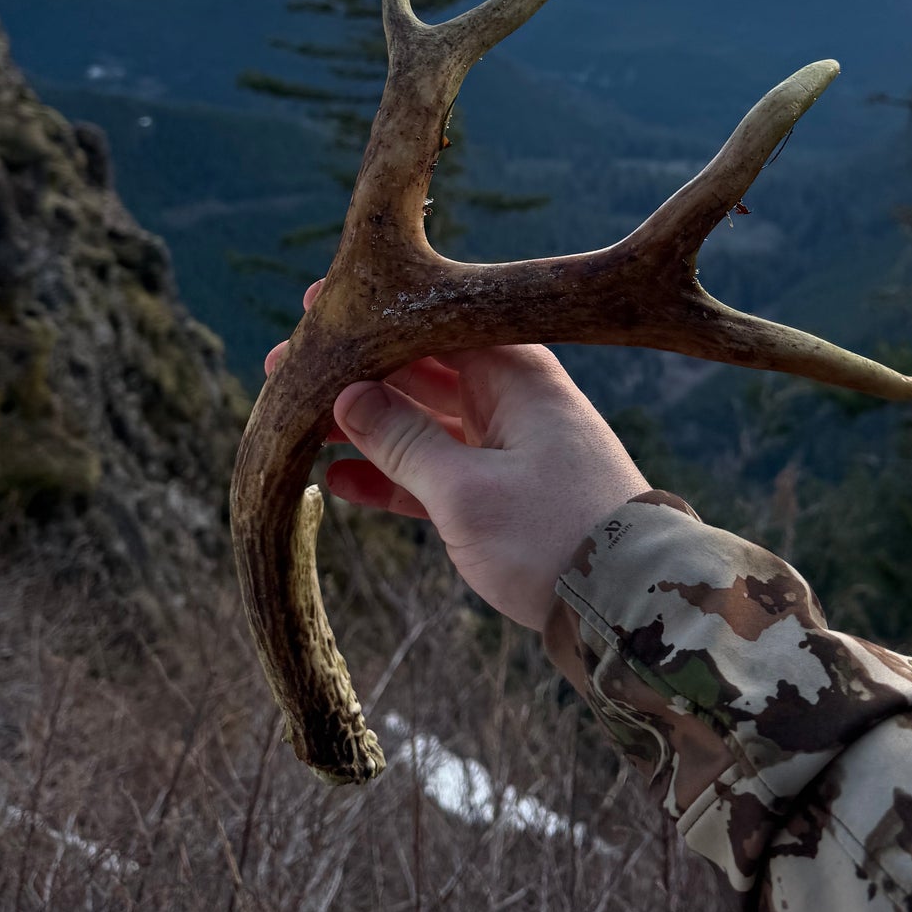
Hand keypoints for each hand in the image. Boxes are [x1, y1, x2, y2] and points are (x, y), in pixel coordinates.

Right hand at [265, 283, 648, 630]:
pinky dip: (391, 475)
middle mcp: (513, 398)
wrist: (630, 603)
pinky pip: (435, 471)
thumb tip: (346, 395)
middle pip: (419, 369)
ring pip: (421, 421)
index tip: (315, 309)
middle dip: (354, 371)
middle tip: (281, 368)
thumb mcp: (467, 491)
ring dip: (362, 424)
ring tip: (294, 422)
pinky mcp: (503, 493)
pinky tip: (336, 480)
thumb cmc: (554, 535)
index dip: (373, 318)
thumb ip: (402, 441)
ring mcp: (508, 446)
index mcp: (516, 373)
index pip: (432, 323)